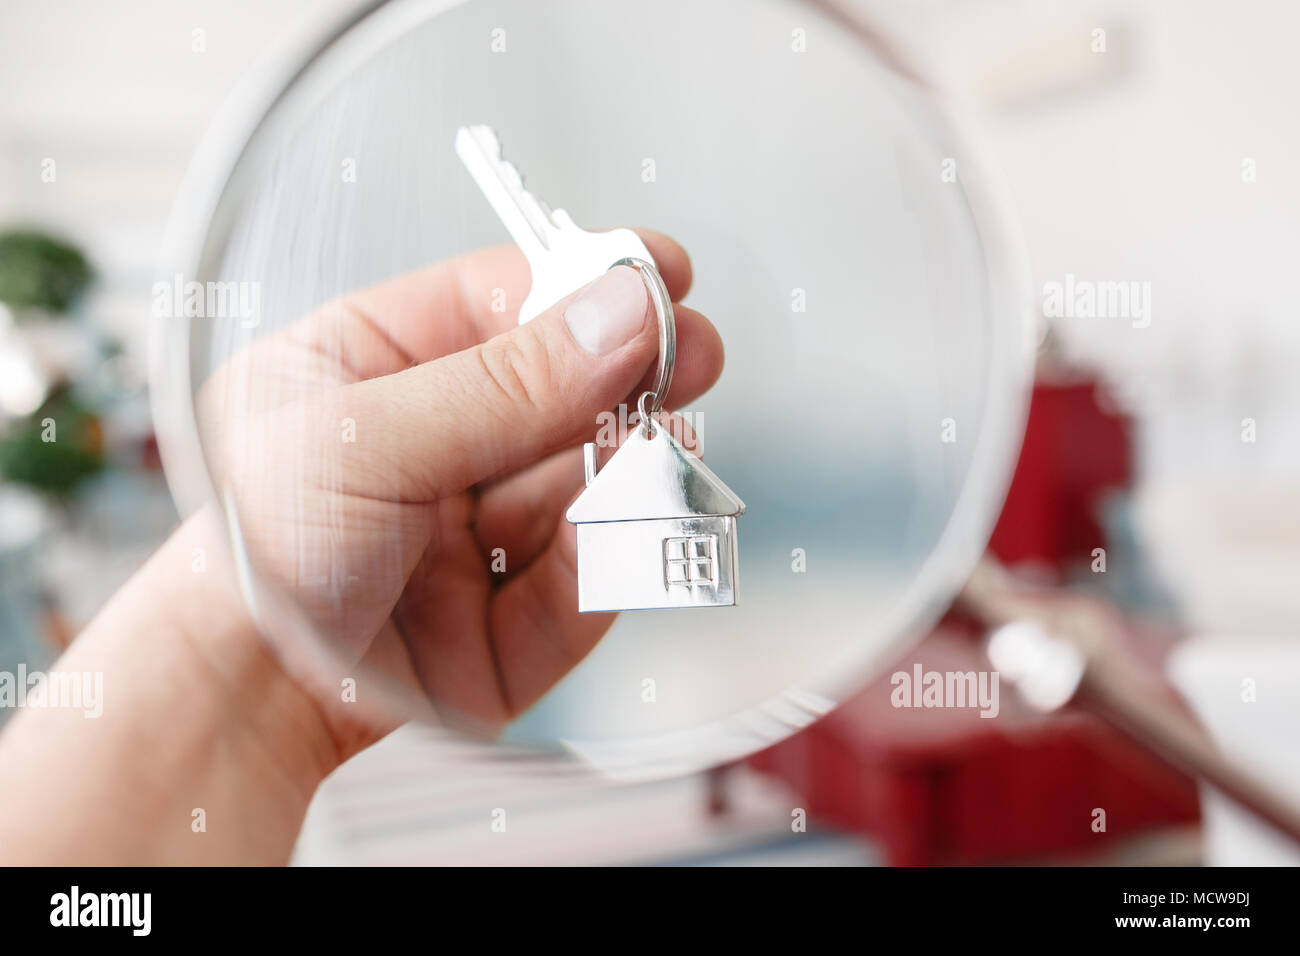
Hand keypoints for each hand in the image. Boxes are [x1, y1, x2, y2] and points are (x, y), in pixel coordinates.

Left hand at [199, 231, 722, 748]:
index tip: (662, 272)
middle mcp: (442, 443)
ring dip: (627, 472)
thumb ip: (505, 385)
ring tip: (651, 456)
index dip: (584, 284)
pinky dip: (612, 557)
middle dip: (628, 378)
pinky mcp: (516, 619)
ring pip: (589, 484)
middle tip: (692, 358)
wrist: (243, 704)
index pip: (502, 302)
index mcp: (380, 366)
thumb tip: (623, 313)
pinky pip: (589, 577)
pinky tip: (621, 535)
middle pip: (563, 391)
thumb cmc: (258, 554)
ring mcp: (483, 531)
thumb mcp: (366, 441)